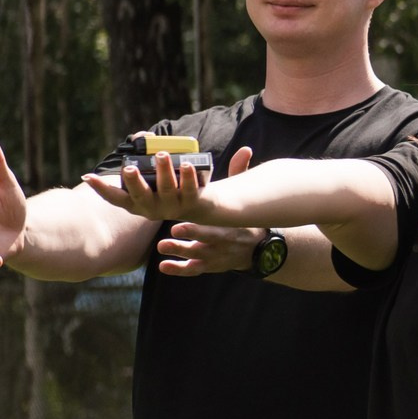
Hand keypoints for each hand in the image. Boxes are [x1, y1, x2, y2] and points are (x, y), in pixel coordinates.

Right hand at [83, 145, 217, 223]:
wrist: (201, 204)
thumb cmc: (167, 185)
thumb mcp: (152, 175)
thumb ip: (144, 154)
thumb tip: (142, 136)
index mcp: (136, 202)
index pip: (115, 197)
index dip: (101, 188)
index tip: (88, 177)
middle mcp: (151, 208)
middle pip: (140, 195)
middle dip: (133, 181)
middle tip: (129, 167)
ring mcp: (171, 207)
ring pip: (167, 189)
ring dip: (164, 171)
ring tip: (162, 154)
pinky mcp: (192, 202)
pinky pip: (190, 189)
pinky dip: (188, 176)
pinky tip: (187, 163)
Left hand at [155, 148, 263, 273]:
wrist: (255, 250)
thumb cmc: (242, 221)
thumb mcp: (243, 203)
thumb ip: (239, 176)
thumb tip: (246, 149)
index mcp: (227, 225)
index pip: (215, 223)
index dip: (200, 222)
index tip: (183, 220)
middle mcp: (220, 241)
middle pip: (206, 238)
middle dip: (191, 233)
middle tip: (174, 228)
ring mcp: (213, 254)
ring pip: (195, 255)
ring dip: (179, 250)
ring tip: (162, 246)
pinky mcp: (207, 265)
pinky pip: (192, 269)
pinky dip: (178, 269)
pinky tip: (164, 266)